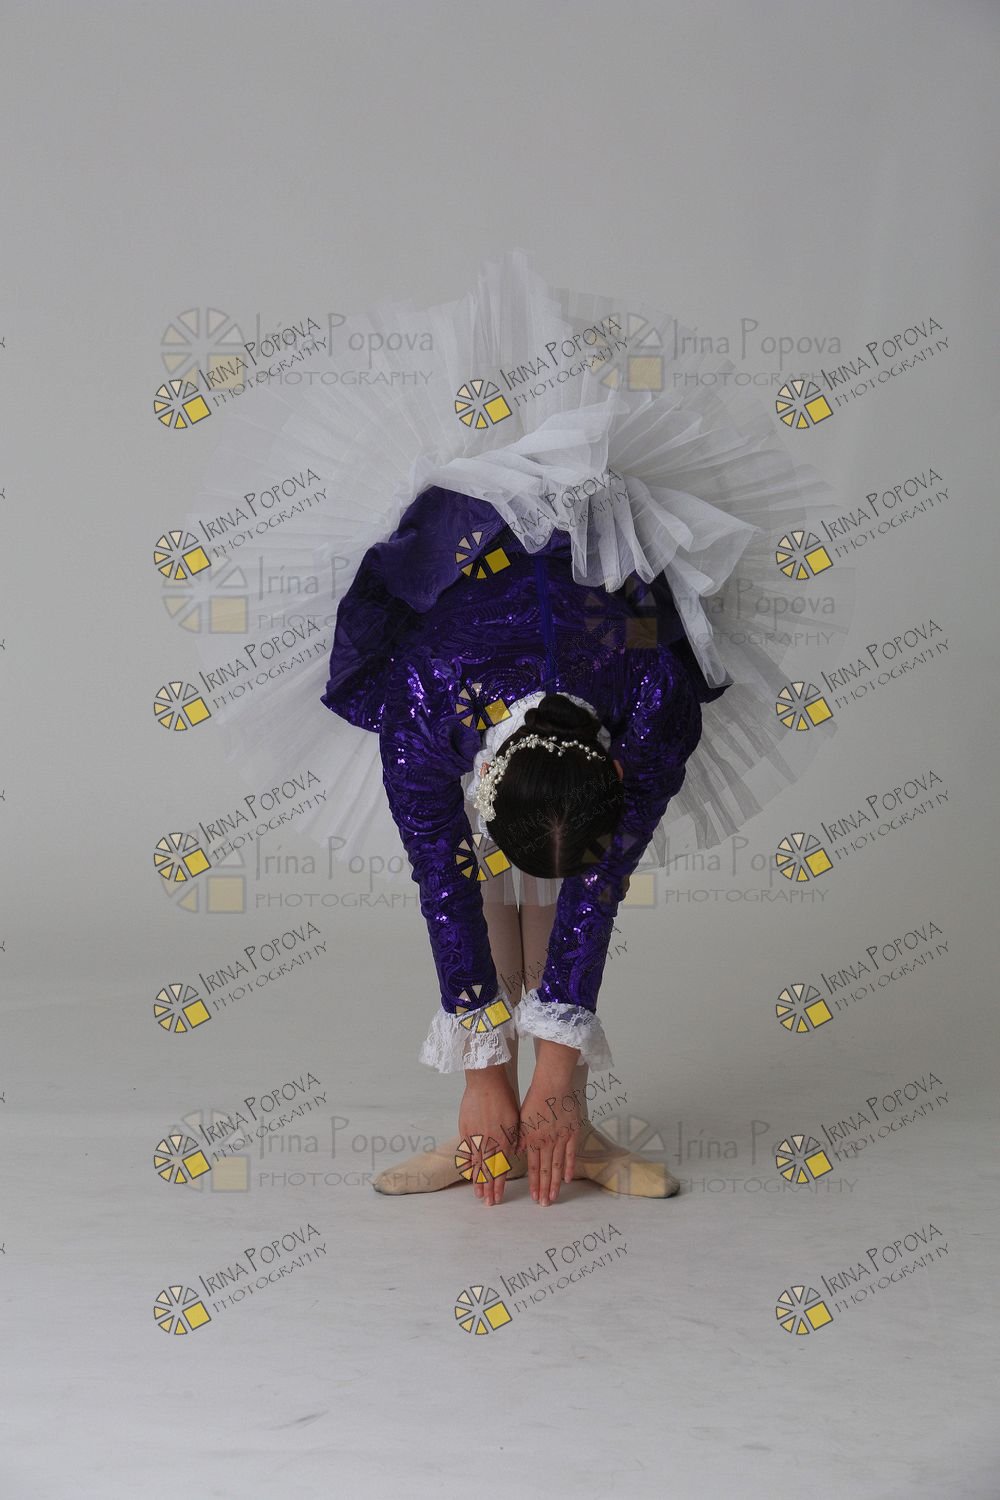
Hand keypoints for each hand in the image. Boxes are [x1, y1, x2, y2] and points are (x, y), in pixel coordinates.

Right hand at [458, 1067, 520, 1205]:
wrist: (486, 1082)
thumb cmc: (504, 1097)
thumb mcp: (515, 1118)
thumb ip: (514, 1136)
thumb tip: (515, 1151)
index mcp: (505, 1138)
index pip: (502, 1167)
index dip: (500, 1183)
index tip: (498, 1197)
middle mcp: (491, 1141)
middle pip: (489, 1170)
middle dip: (489, 1188)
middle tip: (488, 1203)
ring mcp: (477, 1136)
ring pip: (477, 1164)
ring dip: (478, 1181)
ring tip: (478, 1194)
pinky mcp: (466, 1130)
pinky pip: (467, 1151)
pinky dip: (468, 1164)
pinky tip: (468, 1174)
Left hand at [518, 1041, 583, 1204]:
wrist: (552, 1085)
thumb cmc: (534, 1099)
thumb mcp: (520, 1119)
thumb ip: (519, 1138)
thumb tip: (515, 1153)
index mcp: (532, 1139)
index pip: (533, 1167)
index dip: (534, 1183)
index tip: (535, 1197)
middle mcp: (546, 1142)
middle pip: (546, 1170)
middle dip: (544, 1189)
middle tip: (545, 1204)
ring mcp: (561, 1138)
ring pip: (557, 1165)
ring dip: (555, 1183)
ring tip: (554, 1198)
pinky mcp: (572, 1132)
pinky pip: (571, 1153)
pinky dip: (569, 1166)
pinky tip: (567, 1179)